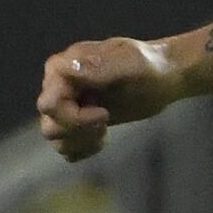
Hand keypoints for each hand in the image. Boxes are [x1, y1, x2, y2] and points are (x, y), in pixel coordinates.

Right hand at [38, 38, 180, 162]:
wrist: (163, 77)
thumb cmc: (150, 66)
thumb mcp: (130, 63)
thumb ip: (98, 67)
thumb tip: (65, 68)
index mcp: (62, 68)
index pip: (49, 105)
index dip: (75, 117)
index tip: (105, 115)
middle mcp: (57, 86)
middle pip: (50, 124)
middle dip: (79, 131)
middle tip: (106, 122)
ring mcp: (66, 104)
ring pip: (54, 136)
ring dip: (79, 141)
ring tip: (103, 132)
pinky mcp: (77, 120)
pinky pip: (65, 144)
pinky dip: (81, 149)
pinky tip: (101, 141)